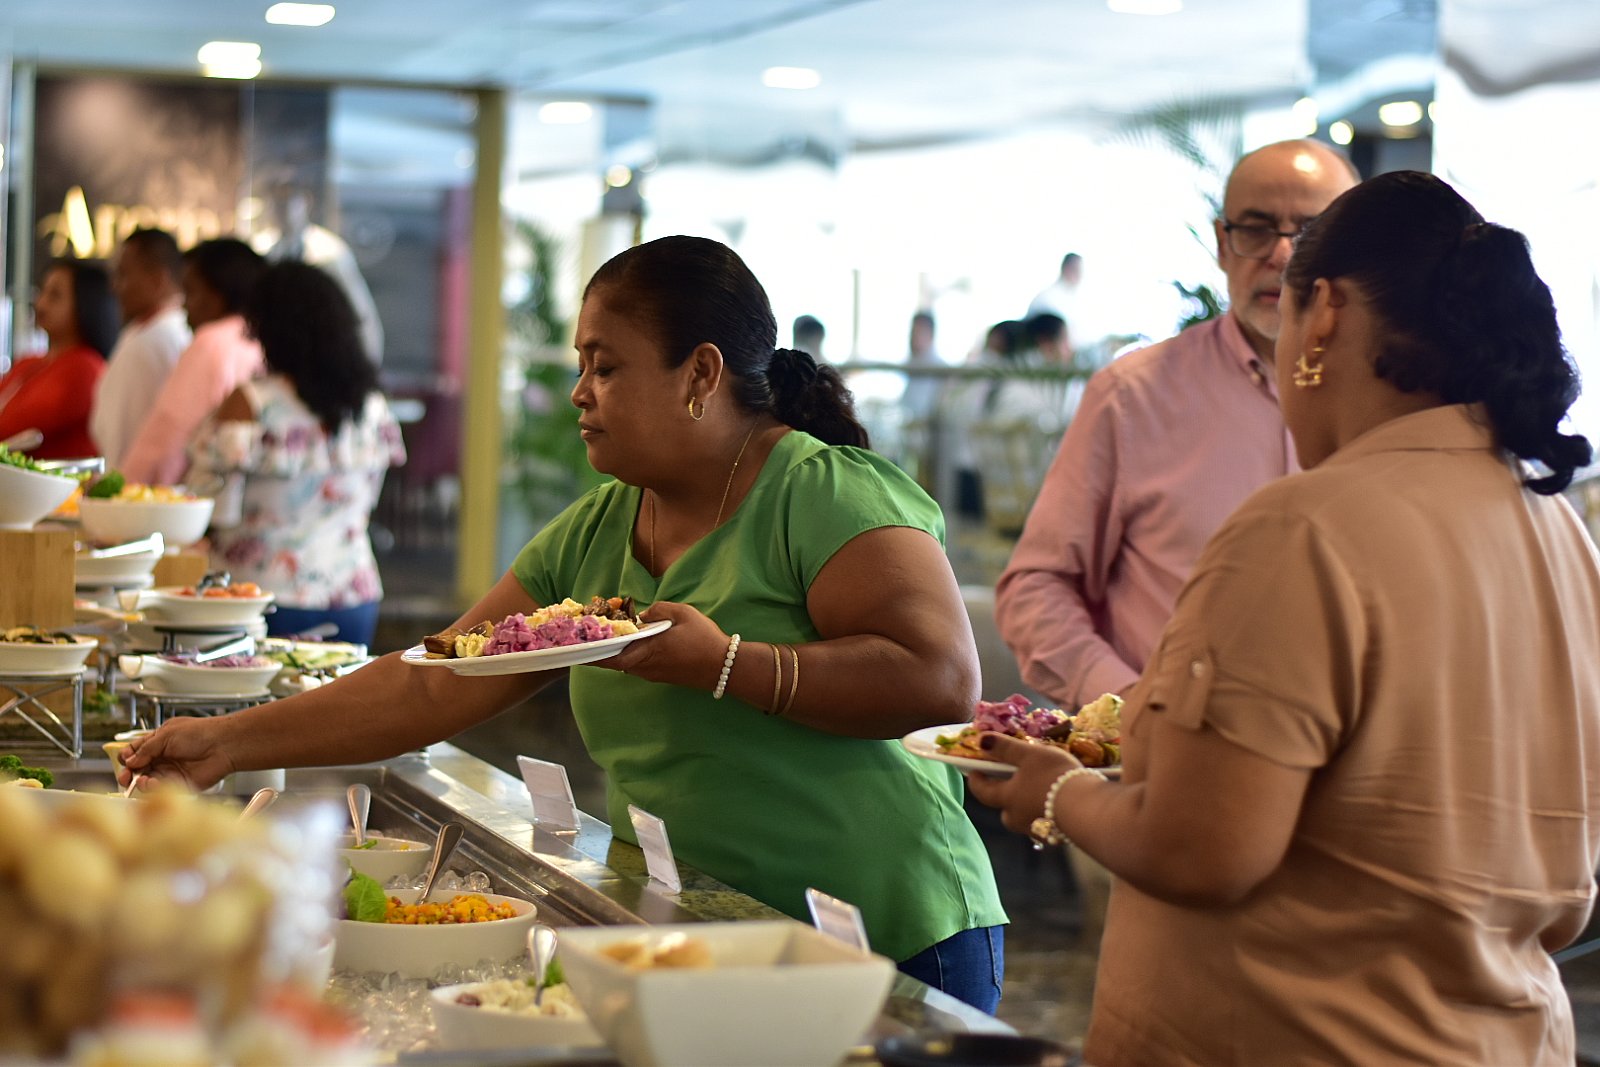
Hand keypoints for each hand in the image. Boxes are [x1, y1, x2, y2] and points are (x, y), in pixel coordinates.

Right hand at [116, 717, 235, 791]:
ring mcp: (169, 771)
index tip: (125, 760)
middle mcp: (162, 757)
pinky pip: (159, 789)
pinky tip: (151, 783)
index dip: (127, 756)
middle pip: (137, 768)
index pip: (135, 751)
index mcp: (158, 742)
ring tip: (141, 779)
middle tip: (124, 777)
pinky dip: (151, 788)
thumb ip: (146, 749)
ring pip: (145, 780)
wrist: (223, 745)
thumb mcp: (167, 735)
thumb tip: (129, 760)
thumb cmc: (200, 733)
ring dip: (139, 781)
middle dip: (127, 773)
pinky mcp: (177, 784)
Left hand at [592, 600, 730, 691]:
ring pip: (627, 665)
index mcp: (647, 651)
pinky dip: (630, 656)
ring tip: (608, 638)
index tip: (576, 650)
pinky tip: (634, 644)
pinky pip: (638, 666)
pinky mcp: (662, 677)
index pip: (611, 658)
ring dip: (616, 654)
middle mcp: (646, 667)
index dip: (591, 655)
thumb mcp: (683, 613)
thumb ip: (659, 609)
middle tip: (589, 639)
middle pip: (615, 662)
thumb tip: (643, 615)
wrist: (724, 667)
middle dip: (601, 652)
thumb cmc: (704, 639)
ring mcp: (653, 674)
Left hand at [965, 733, 1083, 836]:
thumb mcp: (1030, 755)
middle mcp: (1018, 819)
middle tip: (1013, 781)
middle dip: (1006, 796)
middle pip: (1005, 808)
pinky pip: (1046, 822)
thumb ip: (1006, 748)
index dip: (976, 780)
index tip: (974, 771)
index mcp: (1007, 799)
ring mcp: (1037, 831)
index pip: (982, 792)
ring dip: (1029, 804)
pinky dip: (1047, 812)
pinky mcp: (1057, 837)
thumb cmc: (1055, 778)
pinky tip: (1060, 803)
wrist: (1089, 810)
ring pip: (1026, 816)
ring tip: (1043, 789)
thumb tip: (981, 741)